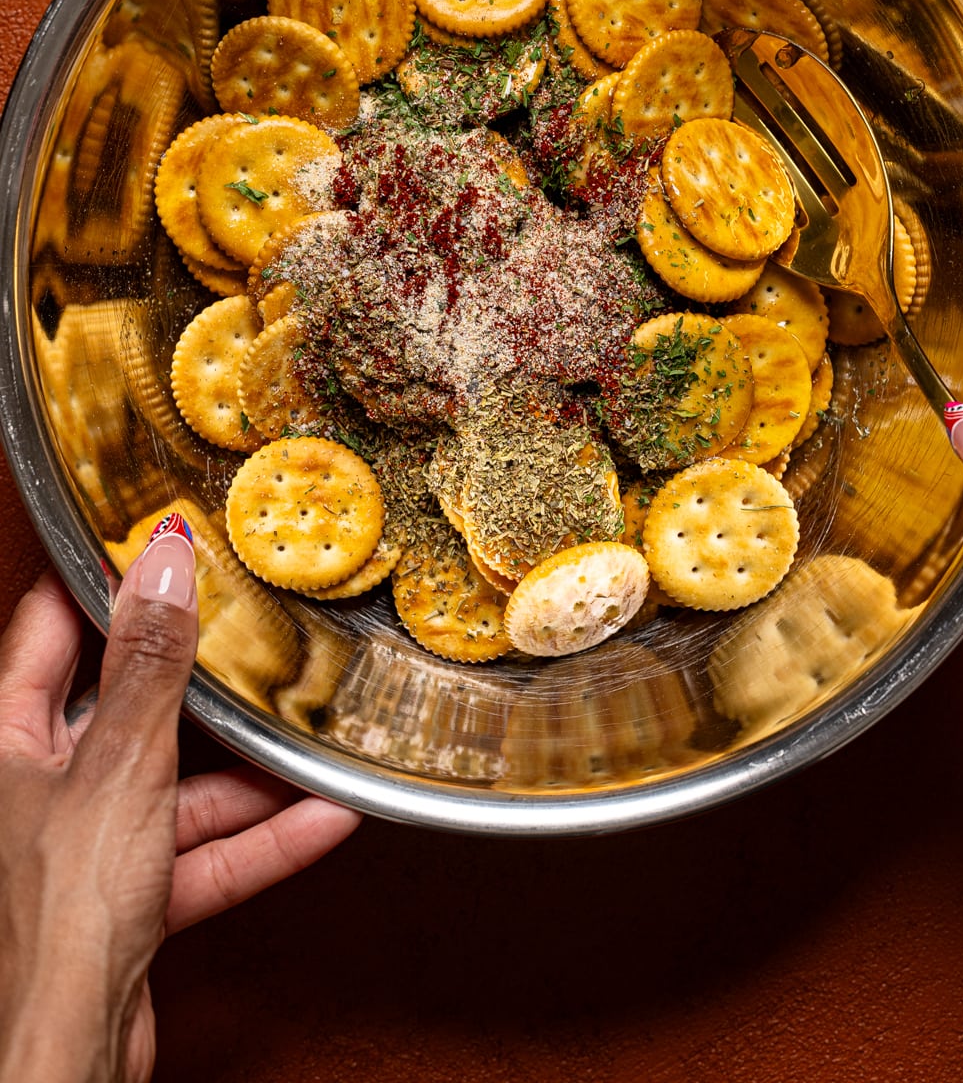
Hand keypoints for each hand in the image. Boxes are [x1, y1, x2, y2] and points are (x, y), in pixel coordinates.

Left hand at [0, 537, 359, 1082]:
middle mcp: (37, 784)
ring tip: (308, 739)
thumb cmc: (58, 920)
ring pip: (174, 784)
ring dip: (246, 775)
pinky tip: (318, 818)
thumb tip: (161, 566)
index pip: (50, 629)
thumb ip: (149, 665)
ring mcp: (82, 842)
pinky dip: (258, 838)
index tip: (156, 543)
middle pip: (125, 705)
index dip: (103, 582)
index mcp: (6, 738)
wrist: (64, 1054)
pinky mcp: (124, 897)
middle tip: (247, 632)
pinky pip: (201, 850)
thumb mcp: (121, 765)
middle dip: (198, 683)